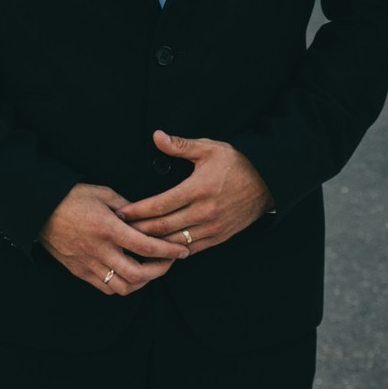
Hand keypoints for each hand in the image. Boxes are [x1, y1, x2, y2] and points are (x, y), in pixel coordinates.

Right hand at [41, 183, 187, 294]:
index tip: (181, 250)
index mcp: (108, 228)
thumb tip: (146, 216)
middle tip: (169, 262)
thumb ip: (128, 207)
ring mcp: (88, 264)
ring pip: (123, 287)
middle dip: (160, 271)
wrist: (38, 209)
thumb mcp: (103, 193)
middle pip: (138, 275)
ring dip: (142, 282)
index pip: (146, 247)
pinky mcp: (79, 271)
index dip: (168, 251)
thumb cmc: (70, 197)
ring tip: (150, 270)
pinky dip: (122, 285)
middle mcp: (99, 250)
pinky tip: (128, 274)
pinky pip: (105, 288)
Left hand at [120, 132, 273, 254]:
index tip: (120, 212)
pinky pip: (190, 249)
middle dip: (138, 230)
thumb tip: (157, 136)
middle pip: (162, 228)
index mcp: (198, 189)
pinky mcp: (218, 237)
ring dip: (153, 245)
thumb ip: (181, 145)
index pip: (159, 205)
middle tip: (119, 230)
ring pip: (174, 243)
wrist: (268, 182)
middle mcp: (203, 212)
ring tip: (134, 242)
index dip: (136, 211)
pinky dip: (173, 252)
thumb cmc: (237, 163)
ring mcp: (212, 228)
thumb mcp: (209, 148)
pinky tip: (159, 250)